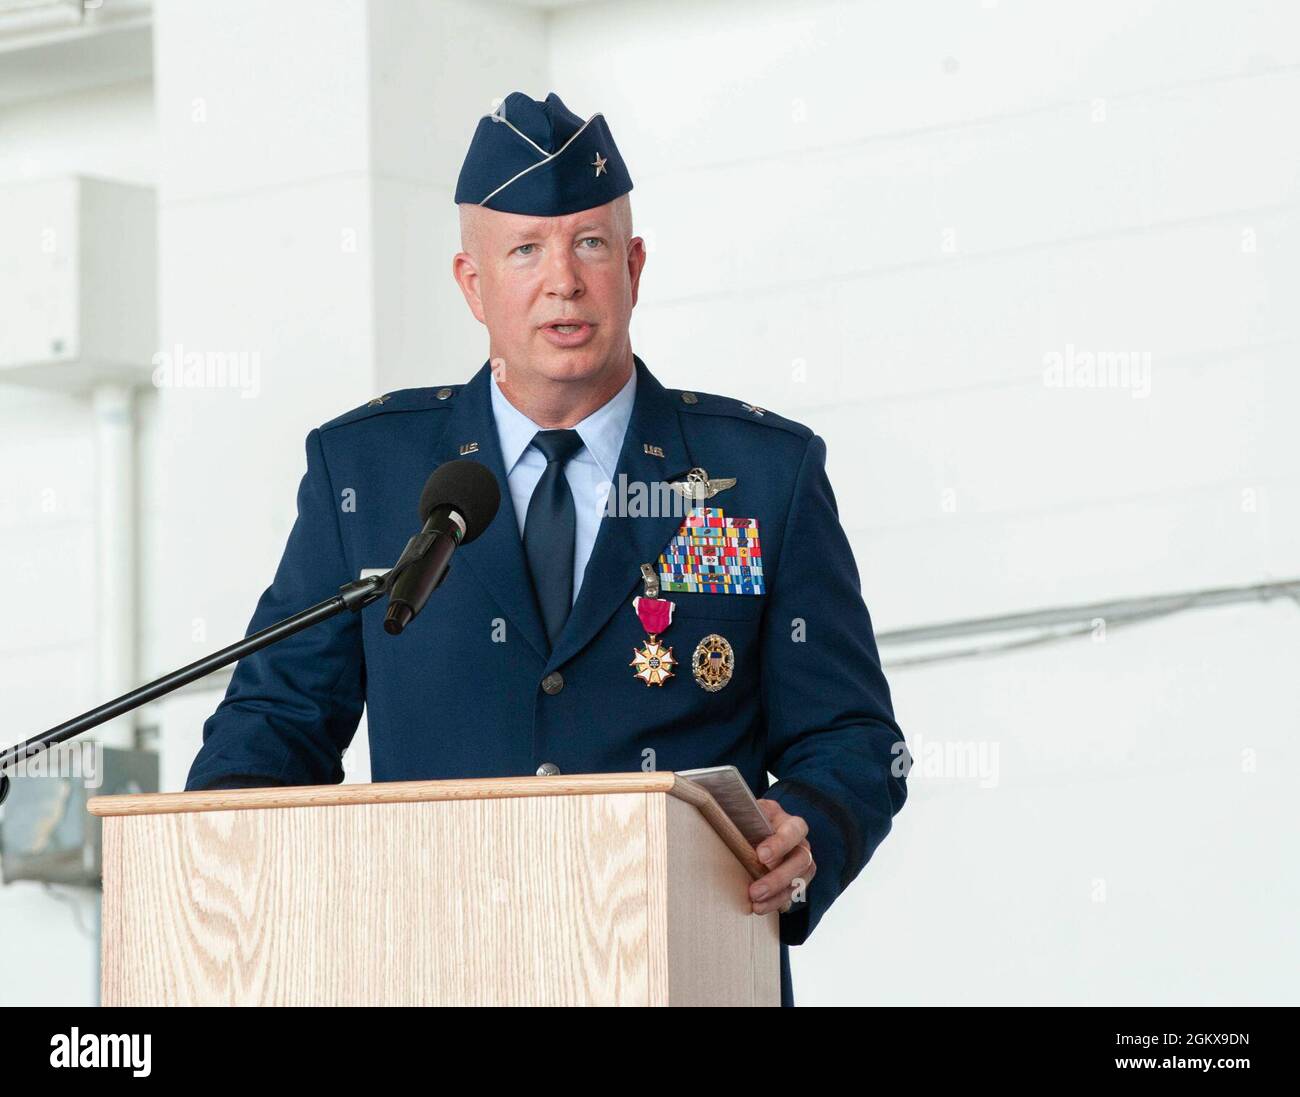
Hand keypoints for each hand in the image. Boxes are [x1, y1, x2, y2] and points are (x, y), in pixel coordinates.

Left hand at [749, 799, 815, 914]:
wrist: (757, 833)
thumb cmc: (752, 822)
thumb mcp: (749, 814)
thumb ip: (743, 817)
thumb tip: (723, 819)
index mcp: (790, 823)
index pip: (794, 831)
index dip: (780, 844)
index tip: (761, 855)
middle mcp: (801, 843)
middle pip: (801, 860)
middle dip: (777, 878)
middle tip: (754, 891)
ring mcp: (802, 863)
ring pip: (799, 881)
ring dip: (777, 896)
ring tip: (756, 905)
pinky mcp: (798, 881)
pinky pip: (793, 895)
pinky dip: (776, 903)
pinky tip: (761, 908)